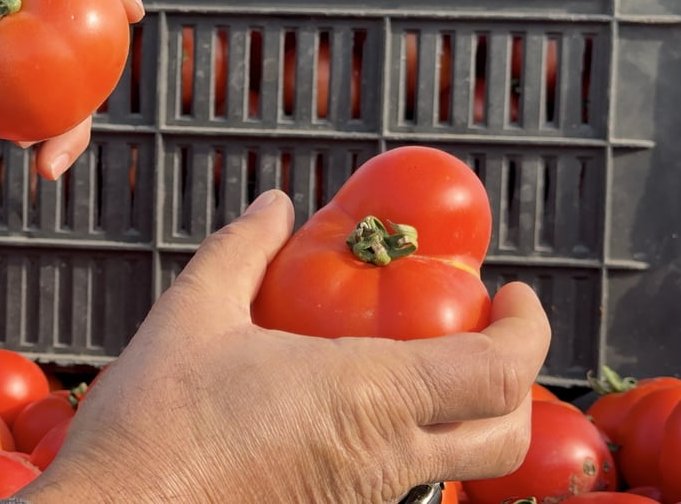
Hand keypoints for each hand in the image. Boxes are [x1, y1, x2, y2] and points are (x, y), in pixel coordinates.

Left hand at [0, 0, 145, 178]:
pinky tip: (43, 166)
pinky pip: (47, 102)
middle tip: (116, 72)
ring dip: (76, 109)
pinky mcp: (2, 85)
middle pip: (67, 4)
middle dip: (102, 35)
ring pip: (64, 62)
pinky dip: (54, 132)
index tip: (123, 2)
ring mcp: (0, 47)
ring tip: (54, 158)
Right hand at [16, 190, 551, 502]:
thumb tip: (275, 206)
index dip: (528, 328)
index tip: (512, 294)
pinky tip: (352, 409)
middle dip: (515, 382)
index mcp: (369, 398)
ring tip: (417, 363)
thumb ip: (242, 250)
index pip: (499, 372)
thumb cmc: (152, 424)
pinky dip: (411, 442)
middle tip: (481, 331)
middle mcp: (385, 460)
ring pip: (458, 468)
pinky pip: (402, 483)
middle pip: (504, 436)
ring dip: (464, 414)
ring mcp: (362, 501)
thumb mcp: (193, 314)